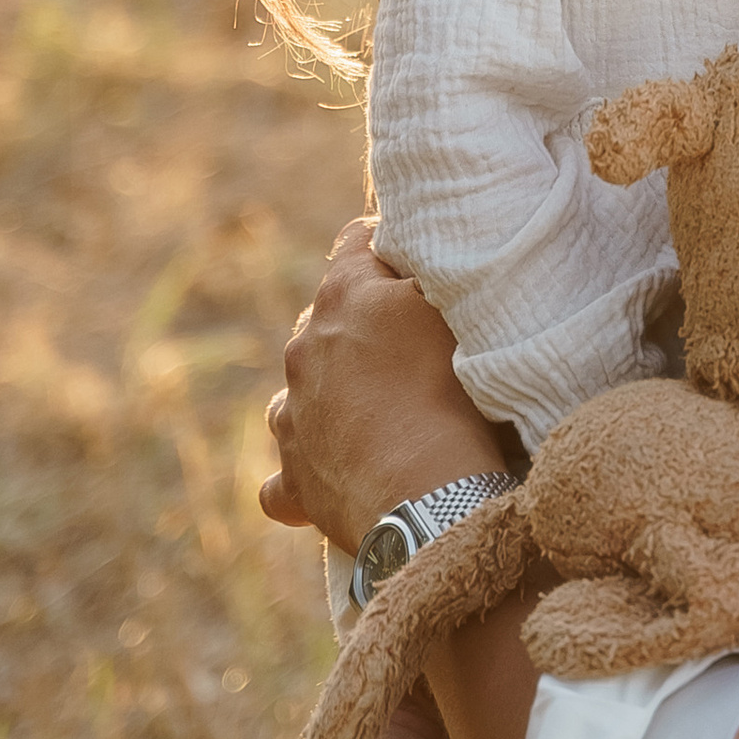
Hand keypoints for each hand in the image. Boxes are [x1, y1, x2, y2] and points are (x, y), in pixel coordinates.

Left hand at [262, 221, 507, 553]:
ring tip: (375, 413)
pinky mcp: (292, 477)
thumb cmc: (452, 394)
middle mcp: (304, 349)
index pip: (356, 242)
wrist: (427, 496)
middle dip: (361, 325)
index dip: (385, 246)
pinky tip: (332, 473)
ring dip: (329, 393)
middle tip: (410, 349)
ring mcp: (291, 414)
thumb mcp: (454, 308)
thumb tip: (415, 256)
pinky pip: (284, 474)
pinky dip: (307, 469)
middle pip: (329, 317)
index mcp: (344, 296)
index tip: (412, 263)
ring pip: (300, 389)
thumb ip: (425, 274)